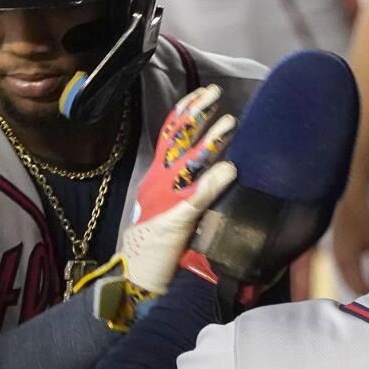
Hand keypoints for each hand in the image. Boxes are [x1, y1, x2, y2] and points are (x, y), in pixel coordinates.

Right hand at [117, 85, 238, 293]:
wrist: (138, 275)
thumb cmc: (158, 244)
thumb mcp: (172, 209)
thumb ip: (190, 189)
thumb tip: (215, 171)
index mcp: (157, 178)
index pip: (169, 137)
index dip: (184, 113)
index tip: (200, 92)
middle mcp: (159, 182)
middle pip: (176, 140)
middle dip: (195, 114)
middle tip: (215, 92)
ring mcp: (167, 199)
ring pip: (189, 162)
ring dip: (210, 142)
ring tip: (230, 123)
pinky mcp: (177, 220)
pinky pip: (197, 197)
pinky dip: (213, 182)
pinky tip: (230, 169)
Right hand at [329, 191, 368, 294]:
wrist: (352, 203)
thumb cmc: (368, 221)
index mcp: (349, 261)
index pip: (357, 286)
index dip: (366, 295)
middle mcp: (338, 261)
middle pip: (347, 285)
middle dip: (359, 293)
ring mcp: (334, 256)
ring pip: (342, 279)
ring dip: (353, 287)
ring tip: (366, 292)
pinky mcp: (334, 252)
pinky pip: (340, 271)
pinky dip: (349, 278)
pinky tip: (357, 279)